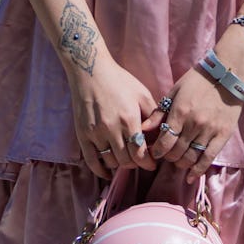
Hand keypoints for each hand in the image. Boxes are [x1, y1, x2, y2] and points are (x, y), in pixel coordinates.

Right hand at [67, 57, 157, 179]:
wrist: (90, 71)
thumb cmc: (119, 81)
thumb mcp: (142, 94)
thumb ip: (153, 116)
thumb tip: (160, 136)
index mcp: (129, 119)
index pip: (140, 153)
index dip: (148, 163)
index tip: (151, 164)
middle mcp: (111, 129)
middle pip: (127, 161)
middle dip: (136, 163)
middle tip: (139, 159)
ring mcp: (95, 133)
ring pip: (111, 162)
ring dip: (121, 164)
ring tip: (125, 158)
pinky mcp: (83, 135)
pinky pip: (92, 161)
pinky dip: (102, 171)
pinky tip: (109, 172)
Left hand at [141, 67, 243, 180]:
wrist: (229, 72)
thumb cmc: (199, 80)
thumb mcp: (175, 90)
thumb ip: (160, 112)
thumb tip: (143, 129)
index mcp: (180, 112)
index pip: (165, 141)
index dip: (158, 151)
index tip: (156, 153)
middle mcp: (194, 124)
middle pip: (176, 152)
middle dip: (169, 157)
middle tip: (167, 155)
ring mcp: (209, 131)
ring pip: (191, 158)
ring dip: (182, 163)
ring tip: (179, 161)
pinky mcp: (223, 135)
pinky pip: (208, 158)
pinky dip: (198, 171)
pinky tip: (191, 177)